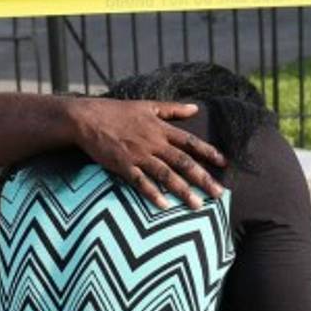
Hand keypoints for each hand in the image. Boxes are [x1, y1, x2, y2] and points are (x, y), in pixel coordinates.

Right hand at [66, 99, 226, 209]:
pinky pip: (141, 182)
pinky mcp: (123, 165)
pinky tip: (165, 205)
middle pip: (183, 162)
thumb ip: (172, 109)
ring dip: (183, 191)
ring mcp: (139, 155)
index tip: (223, 163)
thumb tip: (195, 108)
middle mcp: (153, 142)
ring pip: (166, 175)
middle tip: (219, 193)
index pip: (190, 141)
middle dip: (203, 178)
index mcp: (160, 128)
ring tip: (197, 205)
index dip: (208, 152)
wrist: (87, 118)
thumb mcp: (147, 105)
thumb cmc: (117, 111)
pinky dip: (153, 193)